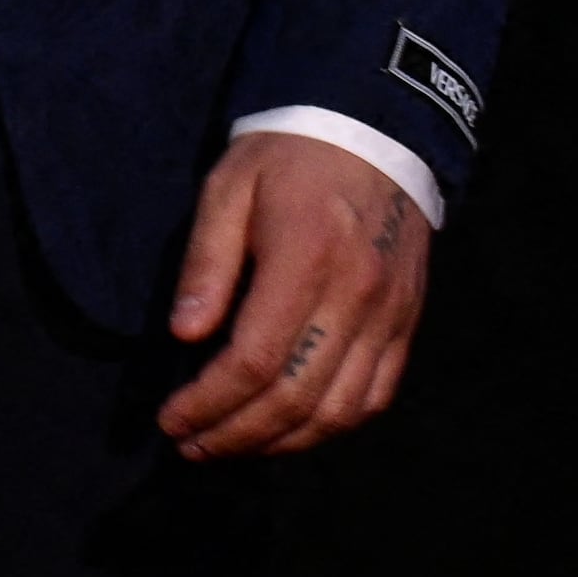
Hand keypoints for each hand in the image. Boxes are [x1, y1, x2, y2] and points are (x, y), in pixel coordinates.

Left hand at [157, 131, 430, 459]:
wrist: (372, 130)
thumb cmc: (287, 156)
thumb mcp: (228, 187)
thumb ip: (206, 261)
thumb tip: (184, 334)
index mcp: (305, 259)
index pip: (255, 360)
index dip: (209, 402)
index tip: (171, 419)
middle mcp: (355, 297)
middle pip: (296, 398)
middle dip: (237, 434)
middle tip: (191, 445)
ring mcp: (389, 316)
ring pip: (339, 411)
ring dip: (281, 443)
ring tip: (231, 446)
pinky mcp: (406, 323)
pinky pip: (374, 397)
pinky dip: (332, 426)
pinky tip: (291, 431)